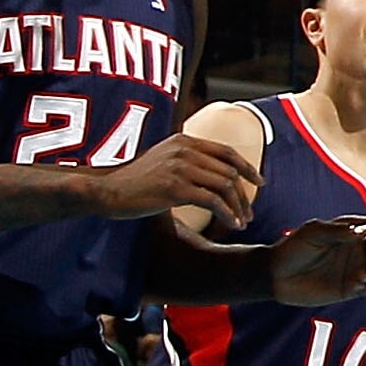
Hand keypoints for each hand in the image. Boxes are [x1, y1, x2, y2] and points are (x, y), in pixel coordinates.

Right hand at [103, 132, 259, 229]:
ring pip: (224, 187)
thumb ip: (187, 161)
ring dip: (237, 207)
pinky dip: (226, 214)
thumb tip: (214, 176)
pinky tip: (231, 225)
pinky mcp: (175, 188)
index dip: (246, 167)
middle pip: (229, 171)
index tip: (258, 182)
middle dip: (243, 195)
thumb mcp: (163, 161)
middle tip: (249, 213)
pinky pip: (212, 201)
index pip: (226, 152)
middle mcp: (185, 149)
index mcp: (184, 140)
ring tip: (241, 223)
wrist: (107, 190)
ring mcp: (180, 167)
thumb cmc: (134, 181)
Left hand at [268, 216, 365, 304]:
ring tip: (365, 272)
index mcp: (350, 231)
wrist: (277, 276)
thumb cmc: (294, 248)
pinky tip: (358, 283)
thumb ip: (338, 231)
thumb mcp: (313, 232)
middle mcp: (357, 249)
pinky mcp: (352, 289)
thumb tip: (363, 231)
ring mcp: (355, 269)